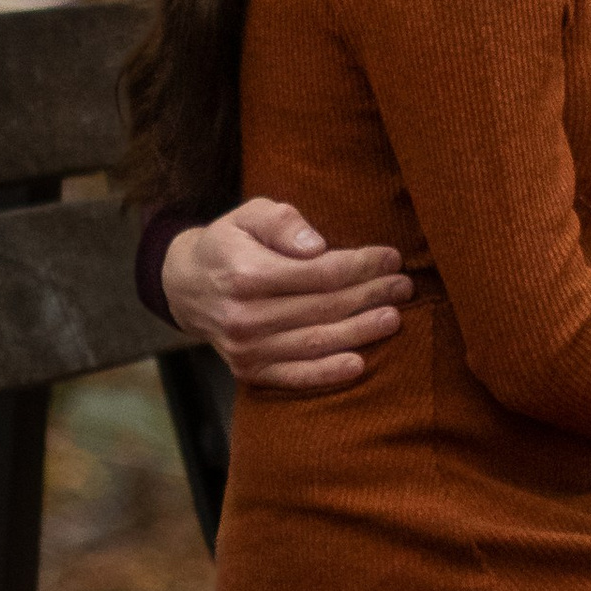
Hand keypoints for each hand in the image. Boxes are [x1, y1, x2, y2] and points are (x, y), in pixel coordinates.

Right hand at [161, 200, 412, 386]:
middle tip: (403, 286)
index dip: (361, 266)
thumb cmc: (230, 243)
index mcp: (246, 275)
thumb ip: (282, 222)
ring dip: (360, 331)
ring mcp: (245, 348)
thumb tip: (318, 246)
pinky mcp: (248, 371)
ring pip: (316, 342)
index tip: (391, 258)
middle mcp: (244, 316)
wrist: (187, 287)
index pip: (319, 273)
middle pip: (323, 307)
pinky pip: (295, 376)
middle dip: (370, 295)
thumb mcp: (249, 215)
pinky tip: (360, 363)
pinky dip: (328, 373)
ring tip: (394, 317)